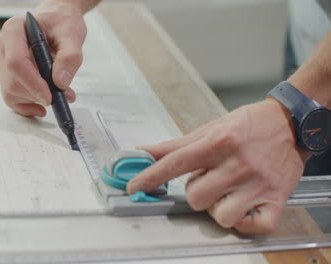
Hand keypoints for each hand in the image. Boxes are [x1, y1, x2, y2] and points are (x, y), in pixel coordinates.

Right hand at [0, 0, 86, 115]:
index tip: (50, 96)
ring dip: (37, 99)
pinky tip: (42, 106)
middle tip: (63, 95)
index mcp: (14, 31)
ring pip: (11, 92)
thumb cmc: (61, 22)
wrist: (57, 21)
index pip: (16, 62)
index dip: (32, 83)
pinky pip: (11, 98)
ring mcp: (3, 62)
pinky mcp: (7, 75)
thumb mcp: (72, 34)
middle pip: (13, 81)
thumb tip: (60, 82)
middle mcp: (4, 46)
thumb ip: (70, 57)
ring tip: (61, 93)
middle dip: (38, 93)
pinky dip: (27, 106)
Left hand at [127, 99, 309, 233]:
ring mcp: (258, 184)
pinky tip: (243, 206)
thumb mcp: (210, 129)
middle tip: (209, 179)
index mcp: (219, 143)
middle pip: (195, 197)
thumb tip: (142, 151)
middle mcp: (238, 163)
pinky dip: (244, 222)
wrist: (291, 123)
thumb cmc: (246, 126)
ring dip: (218, 208)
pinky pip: (252, 226)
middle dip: (196, 191)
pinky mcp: (277, 199)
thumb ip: (175, 145)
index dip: (150, 177)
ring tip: (226, 192)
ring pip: (220, 215)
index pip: (175, 163)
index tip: (133, 187)